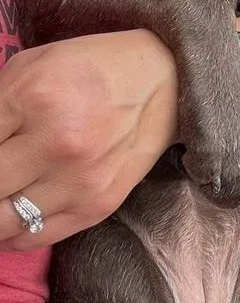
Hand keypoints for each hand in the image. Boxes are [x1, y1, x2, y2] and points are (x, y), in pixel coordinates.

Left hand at [0, 31, 177, 249]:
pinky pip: (35, 237)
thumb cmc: (88, 68)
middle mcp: (55, 143)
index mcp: (31, 97)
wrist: (161, 83)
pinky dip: (11, 234)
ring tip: (1, 194)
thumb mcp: (29, 66)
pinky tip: (8, 217)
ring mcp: (77, 180)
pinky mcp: (95, 206)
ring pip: (2, 220)